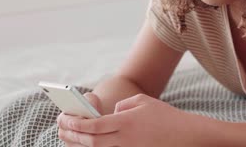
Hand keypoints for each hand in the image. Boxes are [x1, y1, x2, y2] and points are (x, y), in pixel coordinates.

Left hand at [58, 93, 192, 146]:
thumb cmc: (165, 116)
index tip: (65, 119)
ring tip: (67, 136)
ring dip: (79, 144)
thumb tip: (111, 114)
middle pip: (91, 141)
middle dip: (72, 134)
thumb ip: (122, 105)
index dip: (77, 123)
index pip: (94, 125)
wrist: (185, 135)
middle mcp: (125, 139)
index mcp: (126, 122)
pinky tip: (85, 143)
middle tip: (60, 128)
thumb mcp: (143, 101)